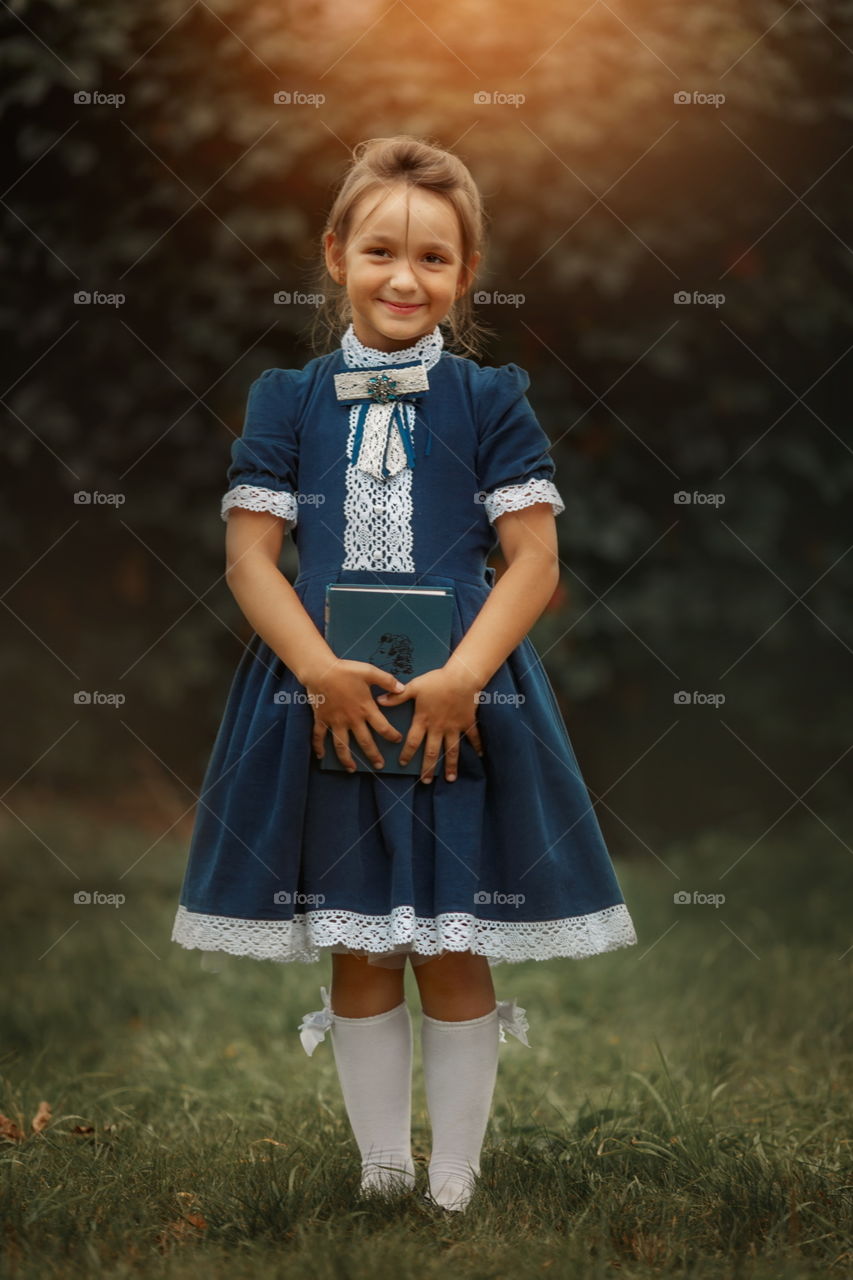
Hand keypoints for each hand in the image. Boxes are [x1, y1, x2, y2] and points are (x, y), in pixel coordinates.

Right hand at [306, 659, 404, 772]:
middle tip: (379, 766)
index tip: (397, 740)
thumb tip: (403, 689)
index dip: (391, 735)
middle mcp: (351, 719)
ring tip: (352, 769)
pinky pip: (319, 736)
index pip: (383, 727)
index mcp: (365, 709)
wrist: (321, 670)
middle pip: (364, 742)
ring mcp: (335, 721)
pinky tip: (321, 756)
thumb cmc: (346, 670)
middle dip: (373, 755)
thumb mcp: (369, 672)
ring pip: (342, 745)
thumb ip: (387, 681)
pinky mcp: (322, 719)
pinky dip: (318, 747)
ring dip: (347, 759)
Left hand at [376, 666, 483, 783]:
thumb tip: (378, 701)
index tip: (403, 764)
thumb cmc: (436, 681)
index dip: (407, 753)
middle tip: (426, 782)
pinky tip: (480, 756)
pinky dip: (477, 746)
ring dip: (451, 765)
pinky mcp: (467, 723)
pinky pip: (473, 737)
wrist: (461, 677)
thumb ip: (397, 697)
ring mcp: (454, 727)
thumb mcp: (414, 687)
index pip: (413, 741)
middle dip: (428, 768)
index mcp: (424, 720)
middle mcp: (438, 728)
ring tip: (450, 779)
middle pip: (432, 752)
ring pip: (452, 750)